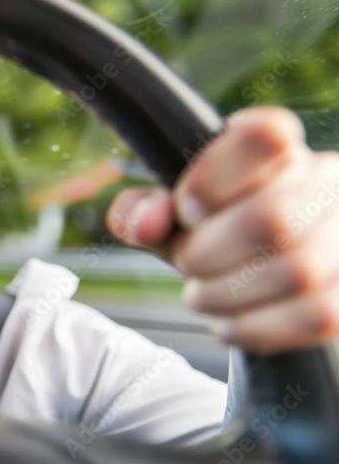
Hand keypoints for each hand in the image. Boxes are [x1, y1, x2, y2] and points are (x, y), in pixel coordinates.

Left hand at [107, 106, 338, 353]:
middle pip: (271, 218)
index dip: (212, 178)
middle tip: (187, 263)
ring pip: (296, 272)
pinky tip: (229, 323)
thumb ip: (143, 210)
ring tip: (202, 295)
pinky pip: (315, 317)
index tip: (186, 208)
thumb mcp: (173, 216)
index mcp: (279, 149)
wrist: (268, 272)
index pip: (261, 136)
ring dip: (227, 294)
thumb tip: (146, 224)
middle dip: (207, 253)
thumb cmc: (218, 234)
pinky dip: (255, 328)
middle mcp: (328, 183)